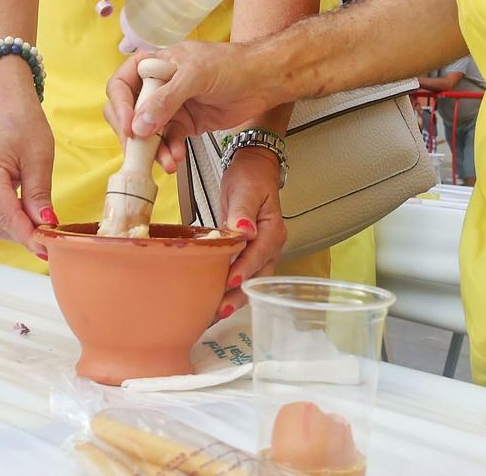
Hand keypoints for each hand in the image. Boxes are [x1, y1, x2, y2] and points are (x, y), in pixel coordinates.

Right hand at [0, 62, 56, 258]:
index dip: (29, 235)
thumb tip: (46, 225)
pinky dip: (13, 219)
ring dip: (19, 230)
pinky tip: (31, 219)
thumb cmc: (24, 123)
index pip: (8, 216)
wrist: (8, 104)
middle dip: (25, 236)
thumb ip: (39, 195)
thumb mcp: (39, 159)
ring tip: (45, 233)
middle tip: (52, 244)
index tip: (49, 250)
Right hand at [103, 41, 286, 174]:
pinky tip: (176, 158)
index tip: (129, 126)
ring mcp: (171, 107)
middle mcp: (157, 86)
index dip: (120, 107)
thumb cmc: (232, 64)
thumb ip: (165, 99)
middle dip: (132, 134)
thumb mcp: (195, 75)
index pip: (121, 85)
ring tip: (165, 161)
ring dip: (153, 150)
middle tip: (139, 151)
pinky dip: (169, 152)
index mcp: (154, 65)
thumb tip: (140, 123)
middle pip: (129, 113)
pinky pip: (168, 142)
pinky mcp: (185, 124)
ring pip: (148, 133)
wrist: (263, 81)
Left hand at [215, 147, 286, 316]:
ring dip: (234, 298)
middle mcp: (270, 246)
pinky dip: (228, 289)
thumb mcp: (245, 189)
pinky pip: (240, 275)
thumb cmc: (251, 177)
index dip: (245, 269)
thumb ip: (243, 210)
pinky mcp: (248, 256)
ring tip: (213, 314)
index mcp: (272, 231)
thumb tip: (244, 230)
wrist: (252, 171)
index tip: (230, 280)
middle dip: (239, 295)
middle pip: (257, 276)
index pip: (259, 254)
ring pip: (250, 282)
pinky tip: (213, 300)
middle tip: (219, 310)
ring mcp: (260, 254)